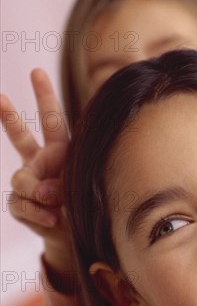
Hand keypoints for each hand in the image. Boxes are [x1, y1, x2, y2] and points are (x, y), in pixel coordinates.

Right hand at [1, 69, 71, 273]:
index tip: (35, 72)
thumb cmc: (80, 204)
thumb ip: (58, 186)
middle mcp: (40, 160)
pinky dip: (37, 213)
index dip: (43, 95)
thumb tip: (41, 191)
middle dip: (8, 116)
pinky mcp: (18, 202)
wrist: (71, 233)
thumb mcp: (78, 190)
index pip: (51, 119)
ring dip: (39, 192)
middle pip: (20, 136)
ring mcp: (27, 180)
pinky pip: (20, 204)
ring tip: (56, 203)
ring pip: (21, 178)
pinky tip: (50, 219)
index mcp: (60, 149)